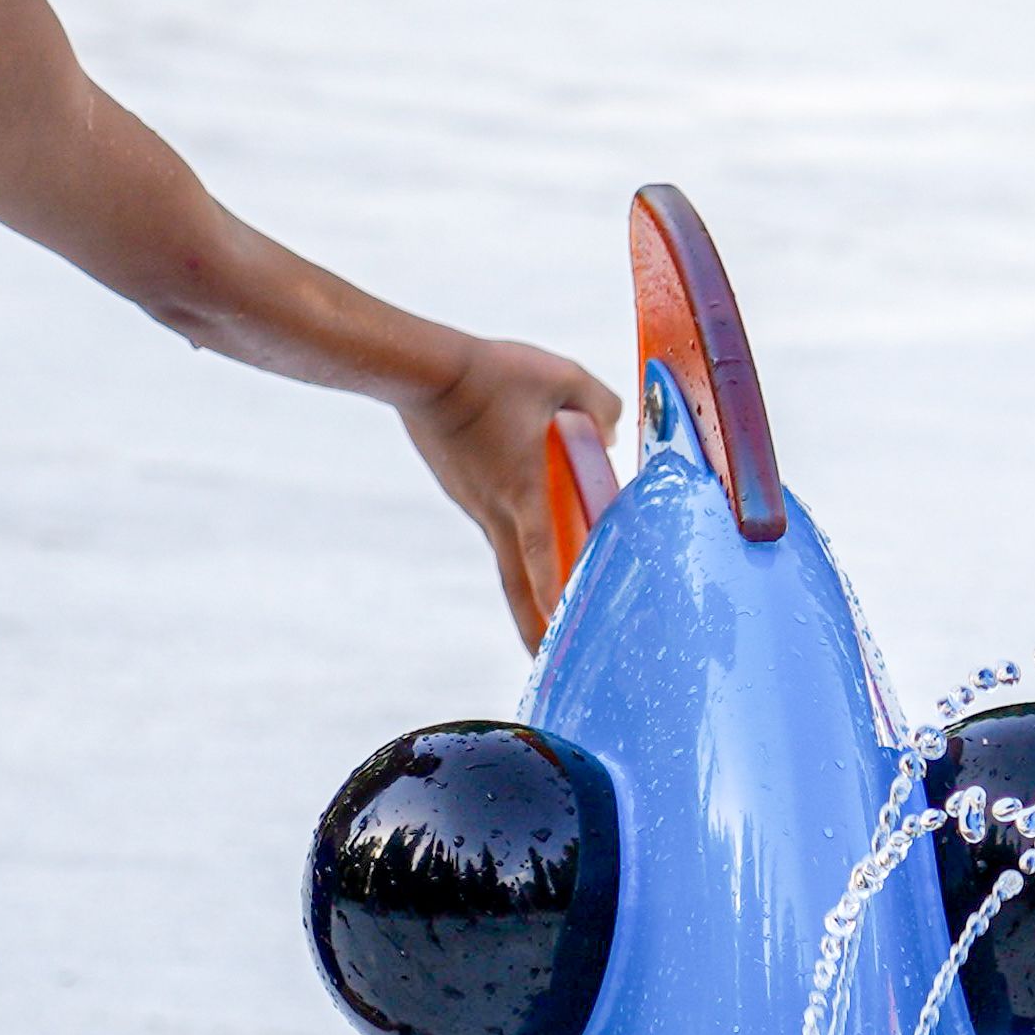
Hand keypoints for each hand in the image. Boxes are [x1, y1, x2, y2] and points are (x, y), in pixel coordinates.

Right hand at [404, 340, 625, 645]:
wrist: (425, 370)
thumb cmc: (495, 373)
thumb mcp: (564, 378)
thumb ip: (600, 406)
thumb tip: (609, 435)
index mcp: (523, 491)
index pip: (542, 557)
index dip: (553, 599)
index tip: (561, 638)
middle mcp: (496, 510)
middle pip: (515, 585)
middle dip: (530, 627)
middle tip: (542, 663)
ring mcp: (475, 502)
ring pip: (507, 551)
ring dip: (527, 580)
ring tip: (546, 604)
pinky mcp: (464, 488)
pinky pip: (495, 516)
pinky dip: (513, 526)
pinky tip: (524, 501)